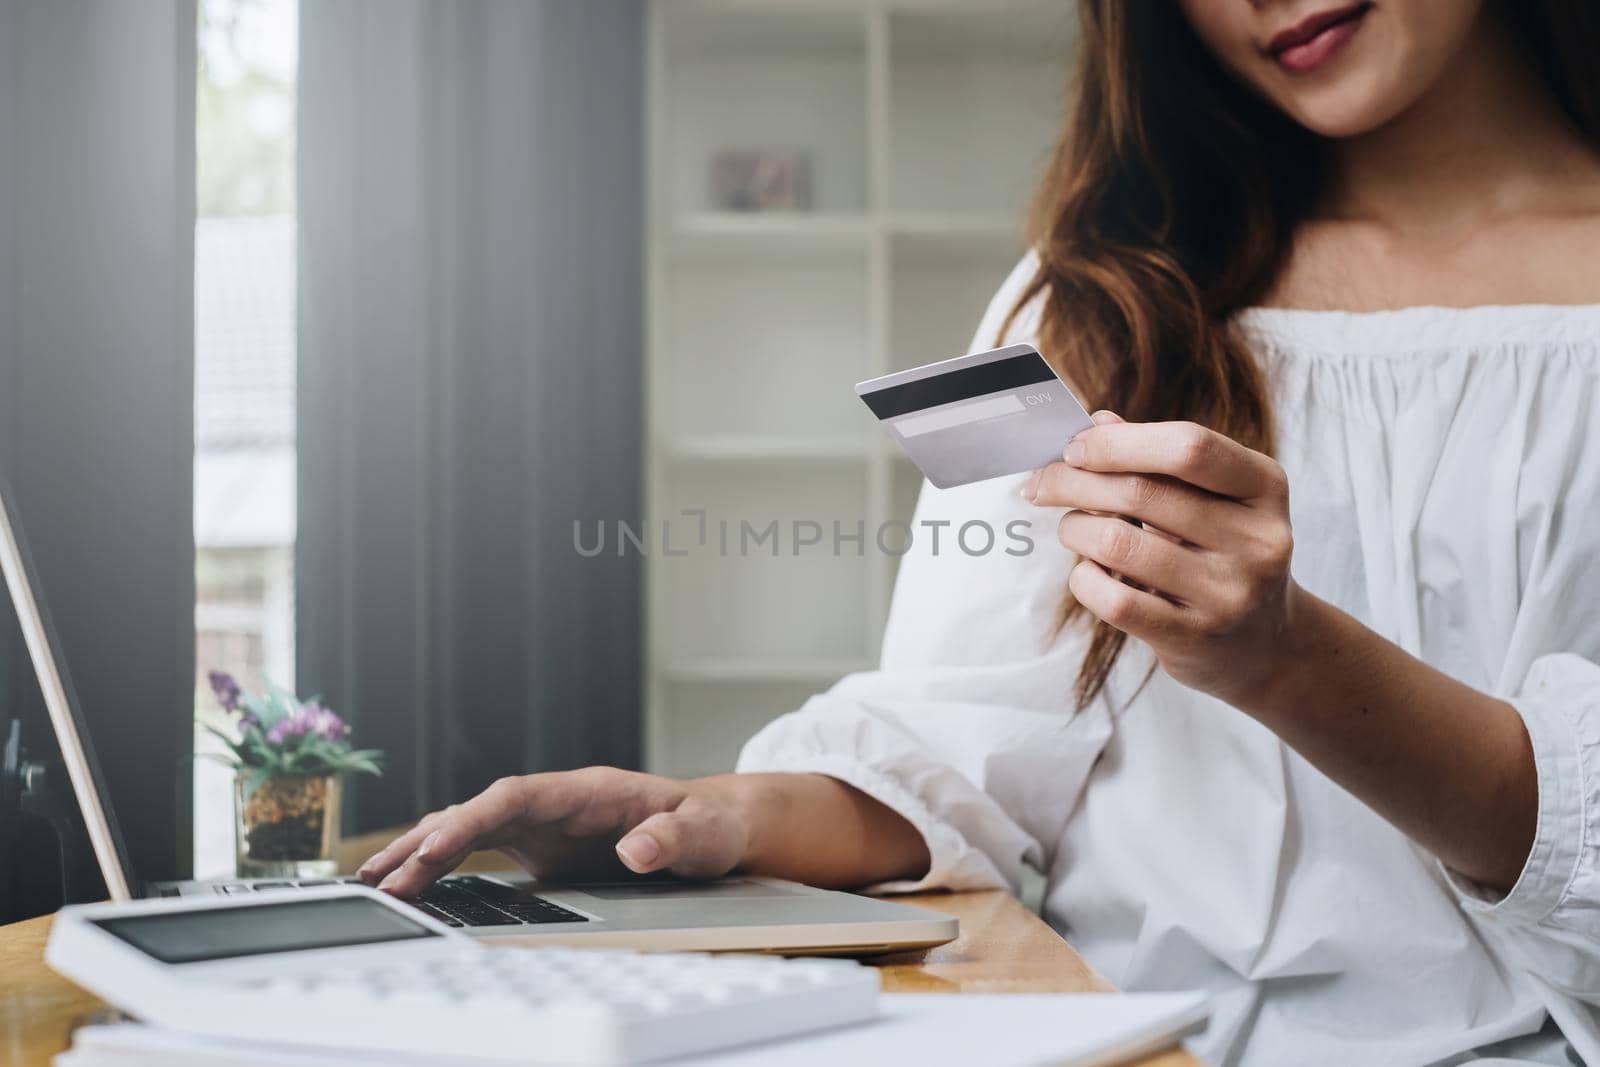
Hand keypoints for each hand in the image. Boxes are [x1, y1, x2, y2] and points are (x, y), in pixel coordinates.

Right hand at [357, 767, 750, 897]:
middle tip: (381, 882)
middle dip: (426, 843)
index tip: (435, 848)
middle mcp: (556, 802)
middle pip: (476, 813)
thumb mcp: (704, 833)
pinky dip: (443, 865)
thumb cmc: (709, 824)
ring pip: (469, 830)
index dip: (470, 820)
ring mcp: (544, 824)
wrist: (715, 824)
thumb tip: (638, 850)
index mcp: (587, 790)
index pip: (513, 798)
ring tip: (374, 885)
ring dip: (422, 854)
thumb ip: (672, 838)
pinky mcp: (541, 848)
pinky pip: (481, 851)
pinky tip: (411, 885)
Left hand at [1024, 412, 1300, 709]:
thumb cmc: (1224, 553)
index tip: (1074, 448)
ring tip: (1072, 528)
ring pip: (1118, 544)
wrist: (1265, 643)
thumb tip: (1097, 424)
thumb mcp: (1214, 499)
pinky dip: (1084, 579)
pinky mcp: (1194, 638)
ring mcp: (1228, 593)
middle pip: (1142, 492)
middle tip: (1043, 484)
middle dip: (1075, 481)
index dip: (1119, 443)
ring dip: (1075, 528)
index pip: (1189, 446)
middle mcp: (1256, 539)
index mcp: (1265, 486)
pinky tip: (1089, 571)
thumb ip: (1159, 458)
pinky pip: (1114, 599)